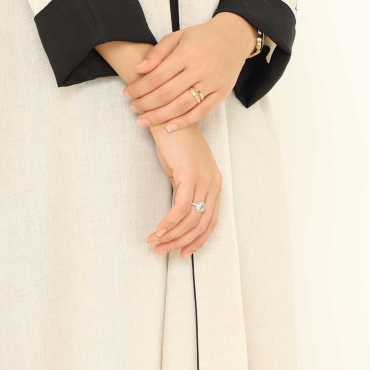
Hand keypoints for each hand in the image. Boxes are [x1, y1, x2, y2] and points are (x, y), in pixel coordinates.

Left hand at [122, 15, 253, 131]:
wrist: (234, 37)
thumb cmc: (201, 37)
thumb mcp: (178, 36)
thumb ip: (158, 52)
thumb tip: (139, 69)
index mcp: (187, 53)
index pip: (157, 75)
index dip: (140, 87)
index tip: (127, 94)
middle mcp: (200, 68)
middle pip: (168, 93)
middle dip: (146, 104)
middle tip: (133, 109)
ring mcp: (212, 82)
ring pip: (182, 105)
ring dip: (160, 116)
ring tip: (144, 120)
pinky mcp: (221, 93)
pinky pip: (201, 112)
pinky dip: (185, 121)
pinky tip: (169, 127)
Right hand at [147, 124, 221, 257]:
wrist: (168, 116)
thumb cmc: (173, 142)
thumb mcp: (181, 171)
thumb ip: (184, 192)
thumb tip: (176, 217)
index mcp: (214, 183)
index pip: (210, 221)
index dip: (196, 240)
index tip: (181, 252)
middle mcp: (213, 183)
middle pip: (201, 224)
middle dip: (181, 242)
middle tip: (162, 251)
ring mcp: (204, 179)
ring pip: (191, 220)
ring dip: (171, 235)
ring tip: (154, 243)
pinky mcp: (190, 175)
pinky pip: (180, 207)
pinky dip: (168, 223)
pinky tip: (157, 230)